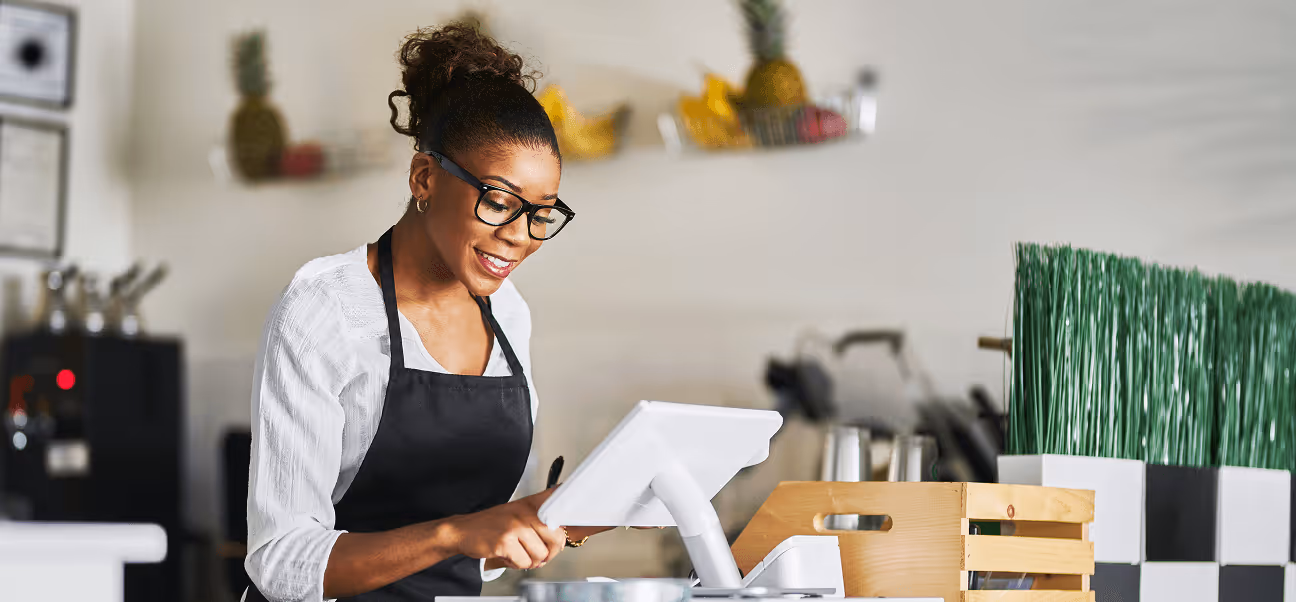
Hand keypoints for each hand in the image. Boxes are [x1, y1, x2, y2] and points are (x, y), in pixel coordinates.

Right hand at [449, 489, 563, 569]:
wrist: (463, 530)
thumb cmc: (492, 525)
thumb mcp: (518, 512)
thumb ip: (539, 519)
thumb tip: (560, 537)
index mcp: (530, 503)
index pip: (558, 503)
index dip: (566, 515)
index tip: (567, 525)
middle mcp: (525, 512)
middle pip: (556, 537)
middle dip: (549, 552)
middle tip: (539, 554)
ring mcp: (515, 526)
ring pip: (540, 554)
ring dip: (531, 561)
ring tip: (519, 554)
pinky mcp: (505, 542)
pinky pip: (524, 562)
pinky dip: (517, 565)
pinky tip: (509, 557)